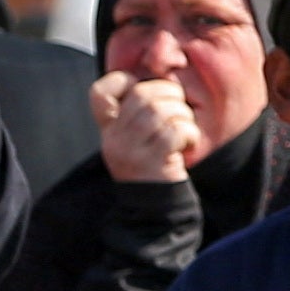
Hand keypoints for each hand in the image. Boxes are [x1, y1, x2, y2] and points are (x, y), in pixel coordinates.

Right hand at [92, 68, 204, 183]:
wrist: (156, 209)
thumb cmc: (156, 166)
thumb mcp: (138, 139)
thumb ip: (141, 113)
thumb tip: (164, 81)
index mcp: (109, 130)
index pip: (100, 93)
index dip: (123, 81)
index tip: (142, 91)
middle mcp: (114, 139)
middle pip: (141, 94)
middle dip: (170, 94)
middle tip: (180, 109)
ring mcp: (130, 152)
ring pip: (160, 110)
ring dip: (183, 115)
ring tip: (186, 129)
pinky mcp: (151, 163)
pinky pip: (175, 131)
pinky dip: (189, 133)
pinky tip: (189, 144)